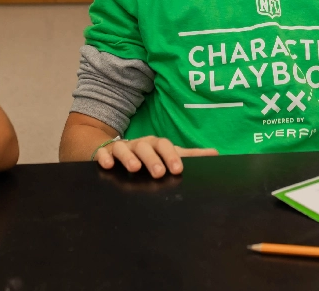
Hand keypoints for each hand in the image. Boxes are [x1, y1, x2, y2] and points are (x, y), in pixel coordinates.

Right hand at [94, 136, 217, 178]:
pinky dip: (105, 157)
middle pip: (146, 146)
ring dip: (130, 157)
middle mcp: (139, 144)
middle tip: (159, 173)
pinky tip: (107, 165)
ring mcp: (121, 148)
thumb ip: (189, 155)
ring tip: (135, 169)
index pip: (165, 146)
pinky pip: (103, 153)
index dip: (172, 156)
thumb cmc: (146, 154)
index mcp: (155, 145)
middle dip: (153, 159)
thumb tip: (215, 153)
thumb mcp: (166, 154)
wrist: (113, 149)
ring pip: (125, 148)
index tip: (178, 170)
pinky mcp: (104, 154)